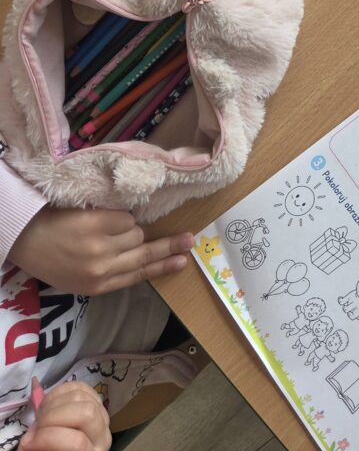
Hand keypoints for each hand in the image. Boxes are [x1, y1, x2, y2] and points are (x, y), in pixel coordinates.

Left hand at [9, 207, 193, 295]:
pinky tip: (98, 219)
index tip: (184, 261)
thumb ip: (109, 271)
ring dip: (126, 228)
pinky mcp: (99, 223)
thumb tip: (140, 254)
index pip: (139, 275)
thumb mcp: (79, 277)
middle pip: (146, 254)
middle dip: (169, 246)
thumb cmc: (51, 257)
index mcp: (98, 287)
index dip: (164, 267)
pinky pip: (124, 217)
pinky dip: (116, 215)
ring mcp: (102, 246)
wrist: (25, 238)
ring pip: (135, 232)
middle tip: (190, 239)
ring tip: (103, 229)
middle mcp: (103, 269)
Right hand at [20, 382, 110, 450]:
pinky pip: (79, 386)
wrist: (67, 448)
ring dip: (52, 403)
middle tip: (35, 427)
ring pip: (80, 396)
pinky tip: (47, 404)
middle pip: (84, 413)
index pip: (77, 442)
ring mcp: (102, 414)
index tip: (26, 443)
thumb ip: (42, 447)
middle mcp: (103, 434)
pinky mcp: (95, 400)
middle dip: (51, 417)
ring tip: (39, 417)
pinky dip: (59, 391)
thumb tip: (28, 439)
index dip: (48, 439)